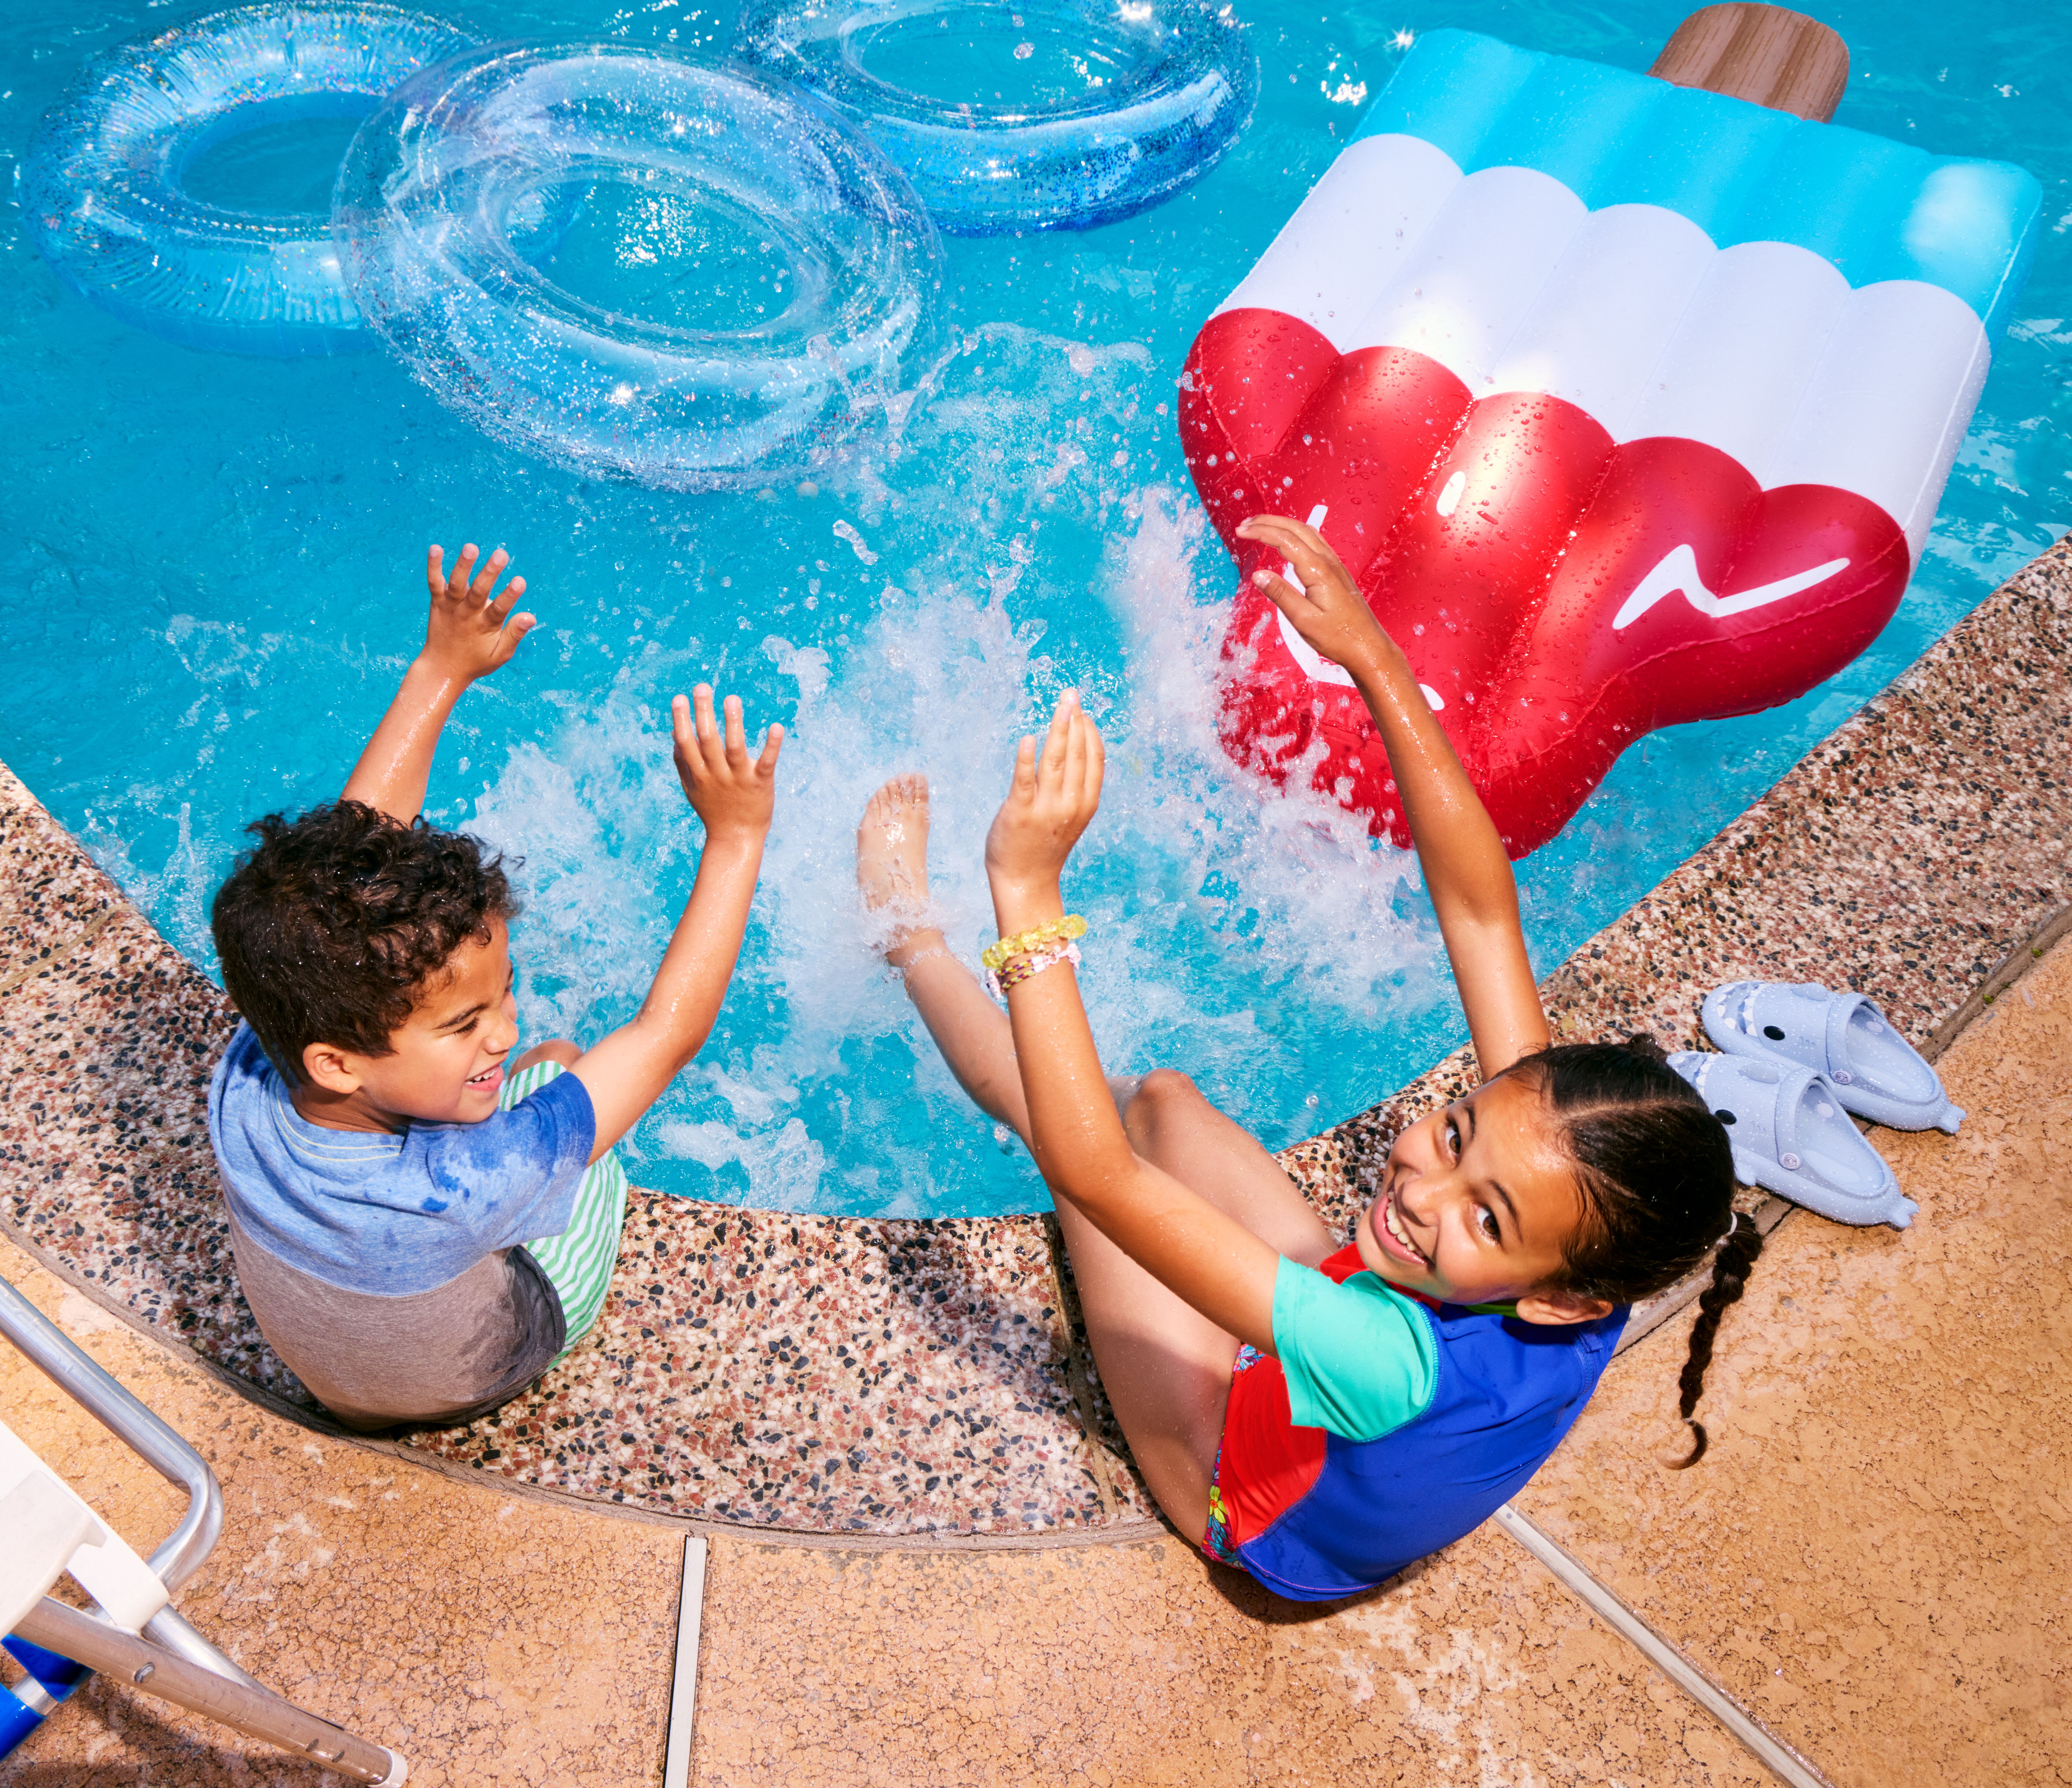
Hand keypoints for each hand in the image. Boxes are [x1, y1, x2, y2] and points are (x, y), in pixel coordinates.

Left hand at [420, 542, 534, 682]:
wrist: (441, 668)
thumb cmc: (476, 661)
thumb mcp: (500, 654)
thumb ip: (514, 634)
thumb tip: (530, 616)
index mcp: (485, 627)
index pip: (499, 609)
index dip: (509, 596)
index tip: (520, 581)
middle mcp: (467, 615)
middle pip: (478, 592)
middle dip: (490, 572)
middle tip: (501, 554)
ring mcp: (451, 607)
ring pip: (456, 584)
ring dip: (463, 565)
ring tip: (471, 547)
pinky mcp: (437, 602)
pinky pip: (434, 583)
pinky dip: (434, 567)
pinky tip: (435, 548)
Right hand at [672, 685, 782, 841]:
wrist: (736, 840)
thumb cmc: (714, 812)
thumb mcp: (692, 790)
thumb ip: (683, 764)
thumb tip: (674, 737)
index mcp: (700, 774)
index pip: (686, 743)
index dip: (681, 720)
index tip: (679, 698)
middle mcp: (717, 775)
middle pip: (707, 740)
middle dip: (703, 712)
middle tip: (701, 687)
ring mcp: (739, 778)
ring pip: (734, 747)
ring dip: (733, 722)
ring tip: (731, 699)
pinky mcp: (761, 783)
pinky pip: (766, 762)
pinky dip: (772, 745)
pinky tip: (776, 726)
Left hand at [985, 691, 1104, 895]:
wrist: (1025, 881)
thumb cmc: (1044, 844)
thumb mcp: (1070, 816)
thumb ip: (1075, 787)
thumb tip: (1075, 748)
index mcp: (1086, 804)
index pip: (1094, 760)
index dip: (1090, 732)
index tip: (1082, 712)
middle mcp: (1070, 804)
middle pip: (1077, 755)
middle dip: (1075, 721)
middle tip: (1071, 695)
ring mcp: (1045, 808)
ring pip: (1055, 761)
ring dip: (1058, 730)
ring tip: (1061, 705)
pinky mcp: (1018, 812)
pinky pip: (1024, 781)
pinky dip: (1027, 759)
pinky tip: (1030, 739)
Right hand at [1235, 514, 1392, 676]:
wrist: (1367, 647)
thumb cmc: (1338, 637)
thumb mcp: (1304, 620)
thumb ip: (1280, 594)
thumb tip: (1258, 575)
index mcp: (1318, 571)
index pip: (1285, 540)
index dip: (1261, 532)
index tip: (1241, 532)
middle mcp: (1328, 562)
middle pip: (1296, 528)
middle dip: (1269, 522)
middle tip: (1245, 524)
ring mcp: (1334, 565)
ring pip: (1307, 532)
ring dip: (1283, 525)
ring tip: (1261, 527)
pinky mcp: (1336, 572)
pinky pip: (1315, 543)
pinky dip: (1296, 534)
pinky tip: (1288, 540)